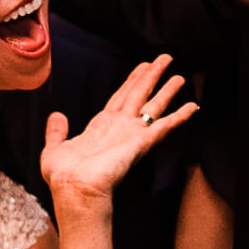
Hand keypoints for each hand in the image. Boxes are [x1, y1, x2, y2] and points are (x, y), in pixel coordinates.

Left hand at [41, 55, 196, 203]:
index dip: (132, 81)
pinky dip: (180, 116)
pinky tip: (193, 107)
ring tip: (181, 77)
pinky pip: (165, 126)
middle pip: (139, 94)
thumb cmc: (64, 176)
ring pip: (154, 106)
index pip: (120, 97)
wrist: (74, 188)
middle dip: (152, 76)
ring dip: (167, 90)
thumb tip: (57, 116)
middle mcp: (120, 128)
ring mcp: (132, 134)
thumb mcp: (54, 148)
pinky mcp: (141, 142)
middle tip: (165, 59)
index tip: (142, 67)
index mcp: (101, 126)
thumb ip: (56, 131)